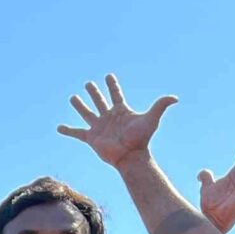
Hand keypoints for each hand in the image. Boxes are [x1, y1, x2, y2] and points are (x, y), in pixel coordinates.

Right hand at [58, 75, 176, 168]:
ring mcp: (99, 127)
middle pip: (99, 101)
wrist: (131, 157)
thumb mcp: (151, 119)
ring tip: (72, 97)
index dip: (113, 85)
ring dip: (80, 105)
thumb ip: (161, 105)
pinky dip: (68, 130)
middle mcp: (109, 117)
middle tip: (89, 83)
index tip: (109, 76)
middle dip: (94, 92)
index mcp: (121, 110)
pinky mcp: (92, 138)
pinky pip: (77, 133)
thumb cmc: (141, 139)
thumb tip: (175, 98)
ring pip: (87, 112)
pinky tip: (59, 127)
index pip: (116, 94)